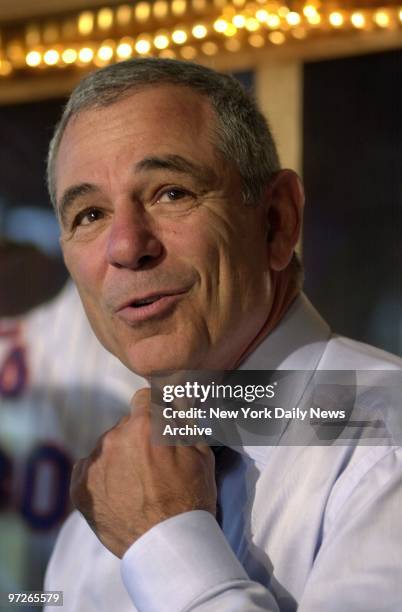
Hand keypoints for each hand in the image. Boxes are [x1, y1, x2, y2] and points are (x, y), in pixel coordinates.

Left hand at [70, 388, 216, 557]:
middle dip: (138, 437)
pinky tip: (119, 494)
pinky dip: (102, 477)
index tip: (159, 426)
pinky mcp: (80, 487)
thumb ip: (184, 420)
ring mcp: (95, 463)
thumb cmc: (190, 499)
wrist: (168, 546)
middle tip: (154, 464)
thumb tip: (177, 399)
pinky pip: (89, 469)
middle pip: (126, 425)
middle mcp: (115, 438)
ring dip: (120, 457)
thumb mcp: (201, 453)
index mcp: (145, 425)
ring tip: (137, 485)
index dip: (155, 411)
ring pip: (108, 447)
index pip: (144, 398)